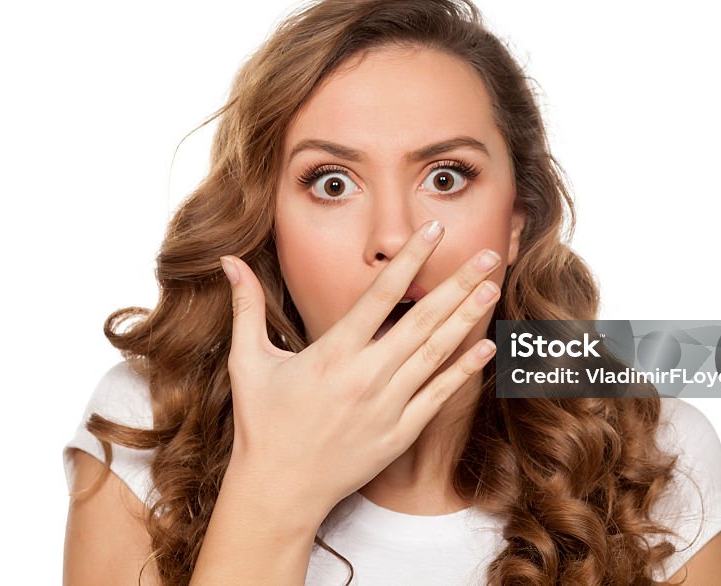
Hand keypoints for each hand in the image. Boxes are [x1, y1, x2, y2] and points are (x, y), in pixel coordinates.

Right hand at [218, 220, 501, 521]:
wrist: (279, 490)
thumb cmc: (261, 423)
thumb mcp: (247, 361)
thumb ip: (245, 307)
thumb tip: (228, 261)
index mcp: (332, 353)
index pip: (380, 294)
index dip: (410, 259)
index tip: (434, 231)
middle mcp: (366, 376)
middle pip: (421, 320)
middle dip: (458, 284)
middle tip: (488, 254)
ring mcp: (387, 407)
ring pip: (436, 354)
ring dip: (467, 319)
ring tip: (492, 287)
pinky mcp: (399, 434)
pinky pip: (438, 396)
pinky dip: (463, 371)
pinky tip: (486, 348)